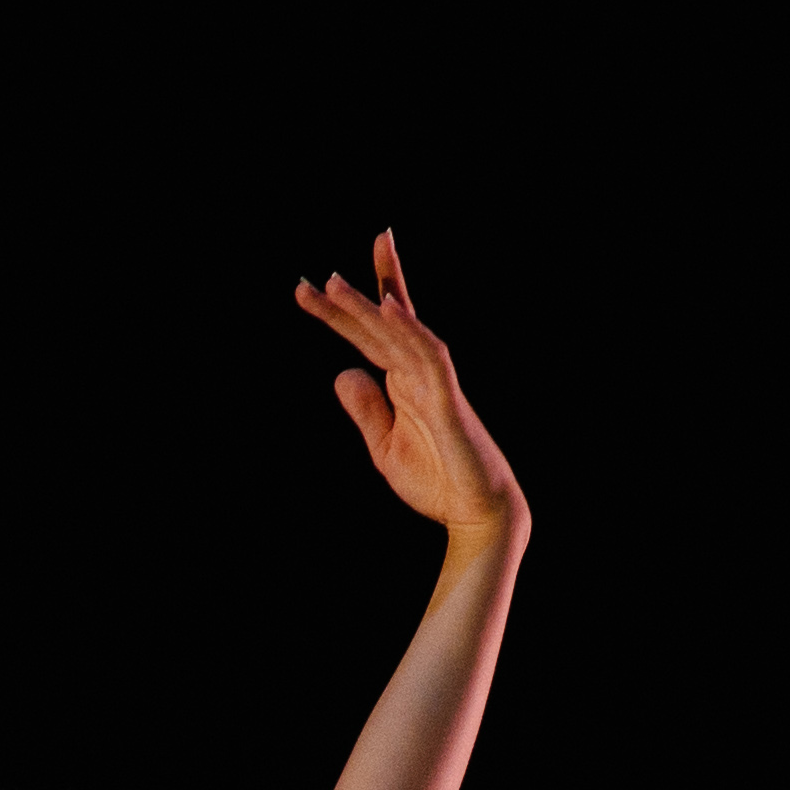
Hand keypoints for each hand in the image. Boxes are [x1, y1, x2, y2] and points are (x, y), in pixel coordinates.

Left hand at [293, 233, 522, 543]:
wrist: (476, 512)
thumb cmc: (438, 480)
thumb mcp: (385, 446)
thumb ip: (367, 410)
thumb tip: (343, 373)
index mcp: (401, 382)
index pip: (373, 337)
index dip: (348, 310)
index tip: (313, 288)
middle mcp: (417, 374)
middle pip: (383, 326)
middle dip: (352, 299)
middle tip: (319, 277)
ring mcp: (433, 383)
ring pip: (399, 334)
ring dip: (368, 307)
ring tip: (333, 285)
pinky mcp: (448, 399)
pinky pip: (428, 356)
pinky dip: (409, 330)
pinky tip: (389, 308)